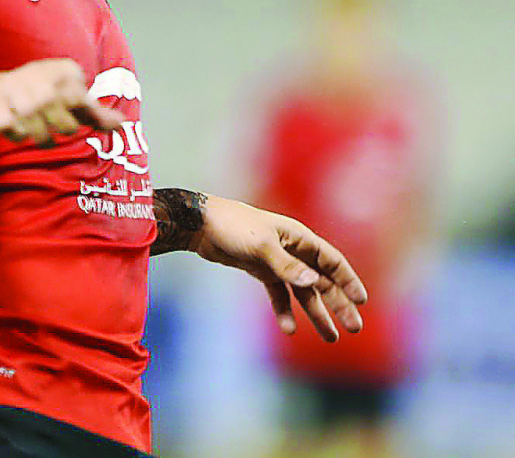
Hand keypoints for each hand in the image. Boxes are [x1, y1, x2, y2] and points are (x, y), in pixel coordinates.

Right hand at [0, 58, 121, 144]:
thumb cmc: (44, 99)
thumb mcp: (70, 102)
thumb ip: (95, 114)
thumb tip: (122, 125)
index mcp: (63, 70)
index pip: (79, 96)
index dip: (83, 113)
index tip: (77, 118)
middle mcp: (36, 72)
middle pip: (53, 103)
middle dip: (62, 125)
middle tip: (63, 132)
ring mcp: (12, 84)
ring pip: (30, 114)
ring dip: (40, 134)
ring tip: (43, 139)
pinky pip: (6, 123)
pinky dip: (15, 133)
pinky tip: (18, 133)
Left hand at [193, 196, 367, 341]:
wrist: (201, 225)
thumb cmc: (234, 227)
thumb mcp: (262, 246)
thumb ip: (287, 266)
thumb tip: (313, 282)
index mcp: (298, 237)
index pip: (331, 260)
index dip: (348, 280)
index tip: (362, 301)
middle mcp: (292, 249)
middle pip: (322, 279)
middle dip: (338, 303)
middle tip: (354, 328)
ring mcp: (277, 261)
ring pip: (303, 291)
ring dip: (316, 313)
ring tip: (331, 338)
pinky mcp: (261, 270)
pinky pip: (279, 295)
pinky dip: (284, 310)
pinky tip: (289, 328)